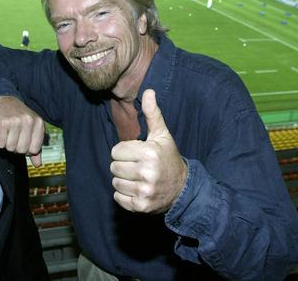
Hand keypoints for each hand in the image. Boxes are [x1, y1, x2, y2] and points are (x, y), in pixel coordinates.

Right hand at [0, 96, 45, 166]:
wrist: (5, 99)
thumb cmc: (20, 117)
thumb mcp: (32, 128)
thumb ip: (35, 146)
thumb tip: (37, 164)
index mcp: (39, 123)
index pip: (34, 149)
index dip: (27, 149)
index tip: (24, 142)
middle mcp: (28, 121)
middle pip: (22, 150)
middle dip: (16, 147)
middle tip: (14, 137)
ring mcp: (15, 121)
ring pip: (10, 148)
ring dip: (7, 144)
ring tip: (8, 134)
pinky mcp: (2, 122)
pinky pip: (0, 143)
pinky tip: (1, 132)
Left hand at [110, 89, 186, 213]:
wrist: (183, 189)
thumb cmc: (168, 158)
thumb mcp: (162, 135)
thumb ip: (152, 114)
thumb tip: (148, 91)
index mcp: (149, 153)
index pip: (116, 151)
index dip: (124, 151)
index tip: (137, 154)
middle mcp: (147, 172)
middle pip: (114, 167)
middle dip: (123, 165)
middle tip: (137, 167)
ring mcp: (144, 191)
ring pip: (115, 182)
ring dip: (123, 180)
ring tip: (138, 178)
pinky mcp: (141, 206)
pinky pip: (118, 198)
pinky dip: (124, 195)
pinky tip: (137, 189)